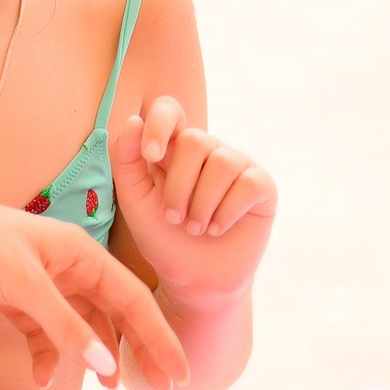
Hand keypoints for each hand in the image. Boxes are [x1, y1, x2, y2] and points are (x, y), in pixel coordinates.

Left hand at [0, 186, 190, 389]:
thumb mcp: (23, 284)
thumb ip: (64, 326)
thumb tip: (104, 365)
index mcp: (78, 252)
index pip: (132, 298)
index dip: (158, 337)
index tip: (177, 373)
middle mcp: (64, 266)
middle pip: (111, 314)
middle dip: (134, 349)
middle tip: (155, 389)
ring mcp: (36, 283)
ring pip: (77, 326)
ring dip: (89, 355)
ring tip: (103, 388)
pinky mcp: (8, 298)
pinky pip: (40, 333)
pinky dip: (44, 354)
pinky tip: (39, 376)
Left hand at [108, 96, 275, 302]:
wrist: (194, 279)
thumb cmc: (162, 238)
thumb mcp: (135, 201)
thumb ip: (127, 161)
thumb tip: (134, 122)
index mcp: (173, 148)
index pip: (170, 110)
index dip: (160, 123)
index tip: (151, 156)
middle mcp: (207, 150)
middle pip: (194, 140)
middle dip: (178, 186)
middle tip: (173, 219)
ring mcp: (237, 165)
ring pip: (221, 162)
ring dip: (202, 204)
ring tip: (195, 228)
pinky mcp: (262, 186)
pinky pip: (248, 183)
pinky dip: (227, 212)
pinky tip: (218, 229)